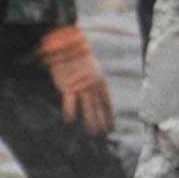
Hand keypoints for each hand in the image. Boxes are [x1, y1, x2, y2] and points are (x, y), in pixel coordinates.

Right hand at [40, 20, 114, 138]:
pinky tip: (70, 121)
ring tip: (93, 132)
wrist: (68, 43)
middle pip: (98, 106)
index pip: (106, 101)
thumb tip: (90, 89)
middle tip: (104, 134)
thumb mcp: (87, 67)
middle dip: (102, 121)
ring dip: (90, 120)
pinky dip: (69, 110)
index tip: (111, 127)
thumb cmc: (76, 55)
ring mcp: (80, 85)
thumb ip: (89, 79)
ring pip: (87, 106)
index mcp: (99, 80)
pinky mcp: (67, 84)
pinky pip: (69, 100)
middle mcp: (92, 84)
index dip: (109, 115)